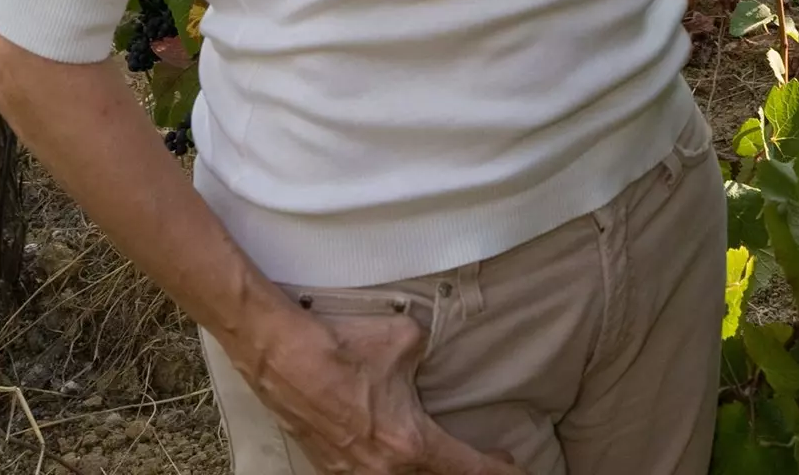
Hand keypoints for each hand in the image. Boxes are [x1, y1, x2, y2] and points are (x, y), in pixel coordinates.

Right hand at [247, 305, 521, 474]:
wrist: (283, 358)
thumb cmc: (344, 348)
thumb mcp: (404, 338)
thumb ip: (425, 353)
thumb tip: (426, 353)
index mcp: (409, 445)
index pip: (466, 470)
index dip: (497, 473)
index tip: (515, 469)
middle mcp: (385, 472)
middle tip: (487, 467)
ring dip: (427, 473)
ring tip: (442, 462)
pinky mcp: (331, 469)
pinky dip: (393, 471)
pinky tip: (394, 458)